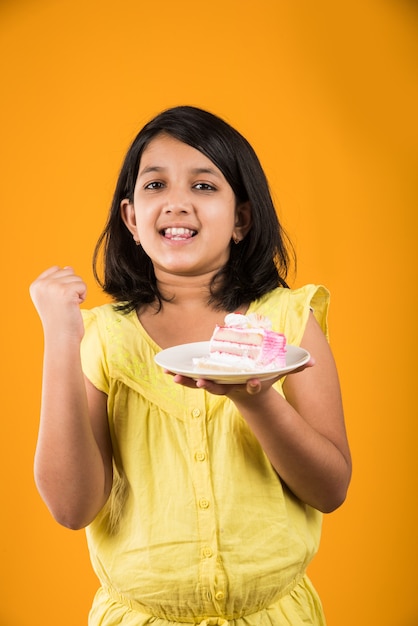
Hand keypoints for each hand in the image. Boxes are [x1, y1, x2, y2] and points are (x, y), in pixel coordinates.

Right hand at [29, 266, 86, 341]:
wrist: (62, 338)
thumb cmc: (60, 320)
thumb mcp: (54, 298)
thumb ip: (58, 281)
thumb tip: (69, 267)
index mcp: (35, 285)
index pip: (56, 269)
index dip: (63, 283)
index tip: (59, 300)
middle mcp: (42, 284)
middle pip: (68, 271)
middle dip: (72, 287)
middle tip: (65, 304)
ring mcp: (53, 287)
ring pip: (77, 278)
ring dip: (78, 293)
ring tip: (69, 306)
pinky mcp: (66, 291)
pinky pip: (83, 286)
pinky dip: (83, 297)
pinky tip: (74, 307)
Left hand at [165, 357, 314, 396]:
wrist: (249, 394)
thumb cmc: (265, 378)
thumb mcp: (281, 371)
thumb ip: (295, 366)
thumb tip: (314, 362)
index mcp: (252, 384)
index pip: (255, 386)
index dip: (255, 385)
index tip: (255, 383)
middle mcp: (234, 387)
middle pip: (223, 388)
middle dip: (212, 386)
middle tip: (203, 383)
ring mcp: (219, 386)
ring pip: (203, 386)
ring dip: (189, 383)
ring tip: (175, 377)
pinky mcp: (208, 382)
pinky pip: (192, 381)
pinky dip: (181, 377)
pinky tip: (167, 371)